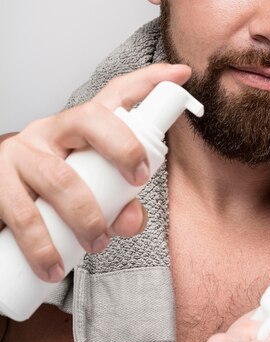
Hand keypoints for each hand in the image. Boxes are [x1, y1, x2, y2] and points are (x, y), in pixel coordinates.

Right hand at [0, 63, 190, 282]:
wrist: (0, 196)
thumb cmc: (56, 188)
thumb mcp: (90, 184)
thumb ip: (120, 201)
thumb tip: (129, 220)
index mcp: (79, 125)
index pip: (115, 92)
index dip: (149, 81)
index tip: (180, 75)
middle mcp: (50, 130)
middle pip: (90, 119)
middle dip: (123, 147)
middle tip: (137, 182)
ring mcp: (21, 153)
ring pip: (59, 177)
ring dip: (86, 216)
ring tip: (97, 244)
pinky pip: (22, 213)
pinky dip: (43, 245)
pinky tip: (54, 265)